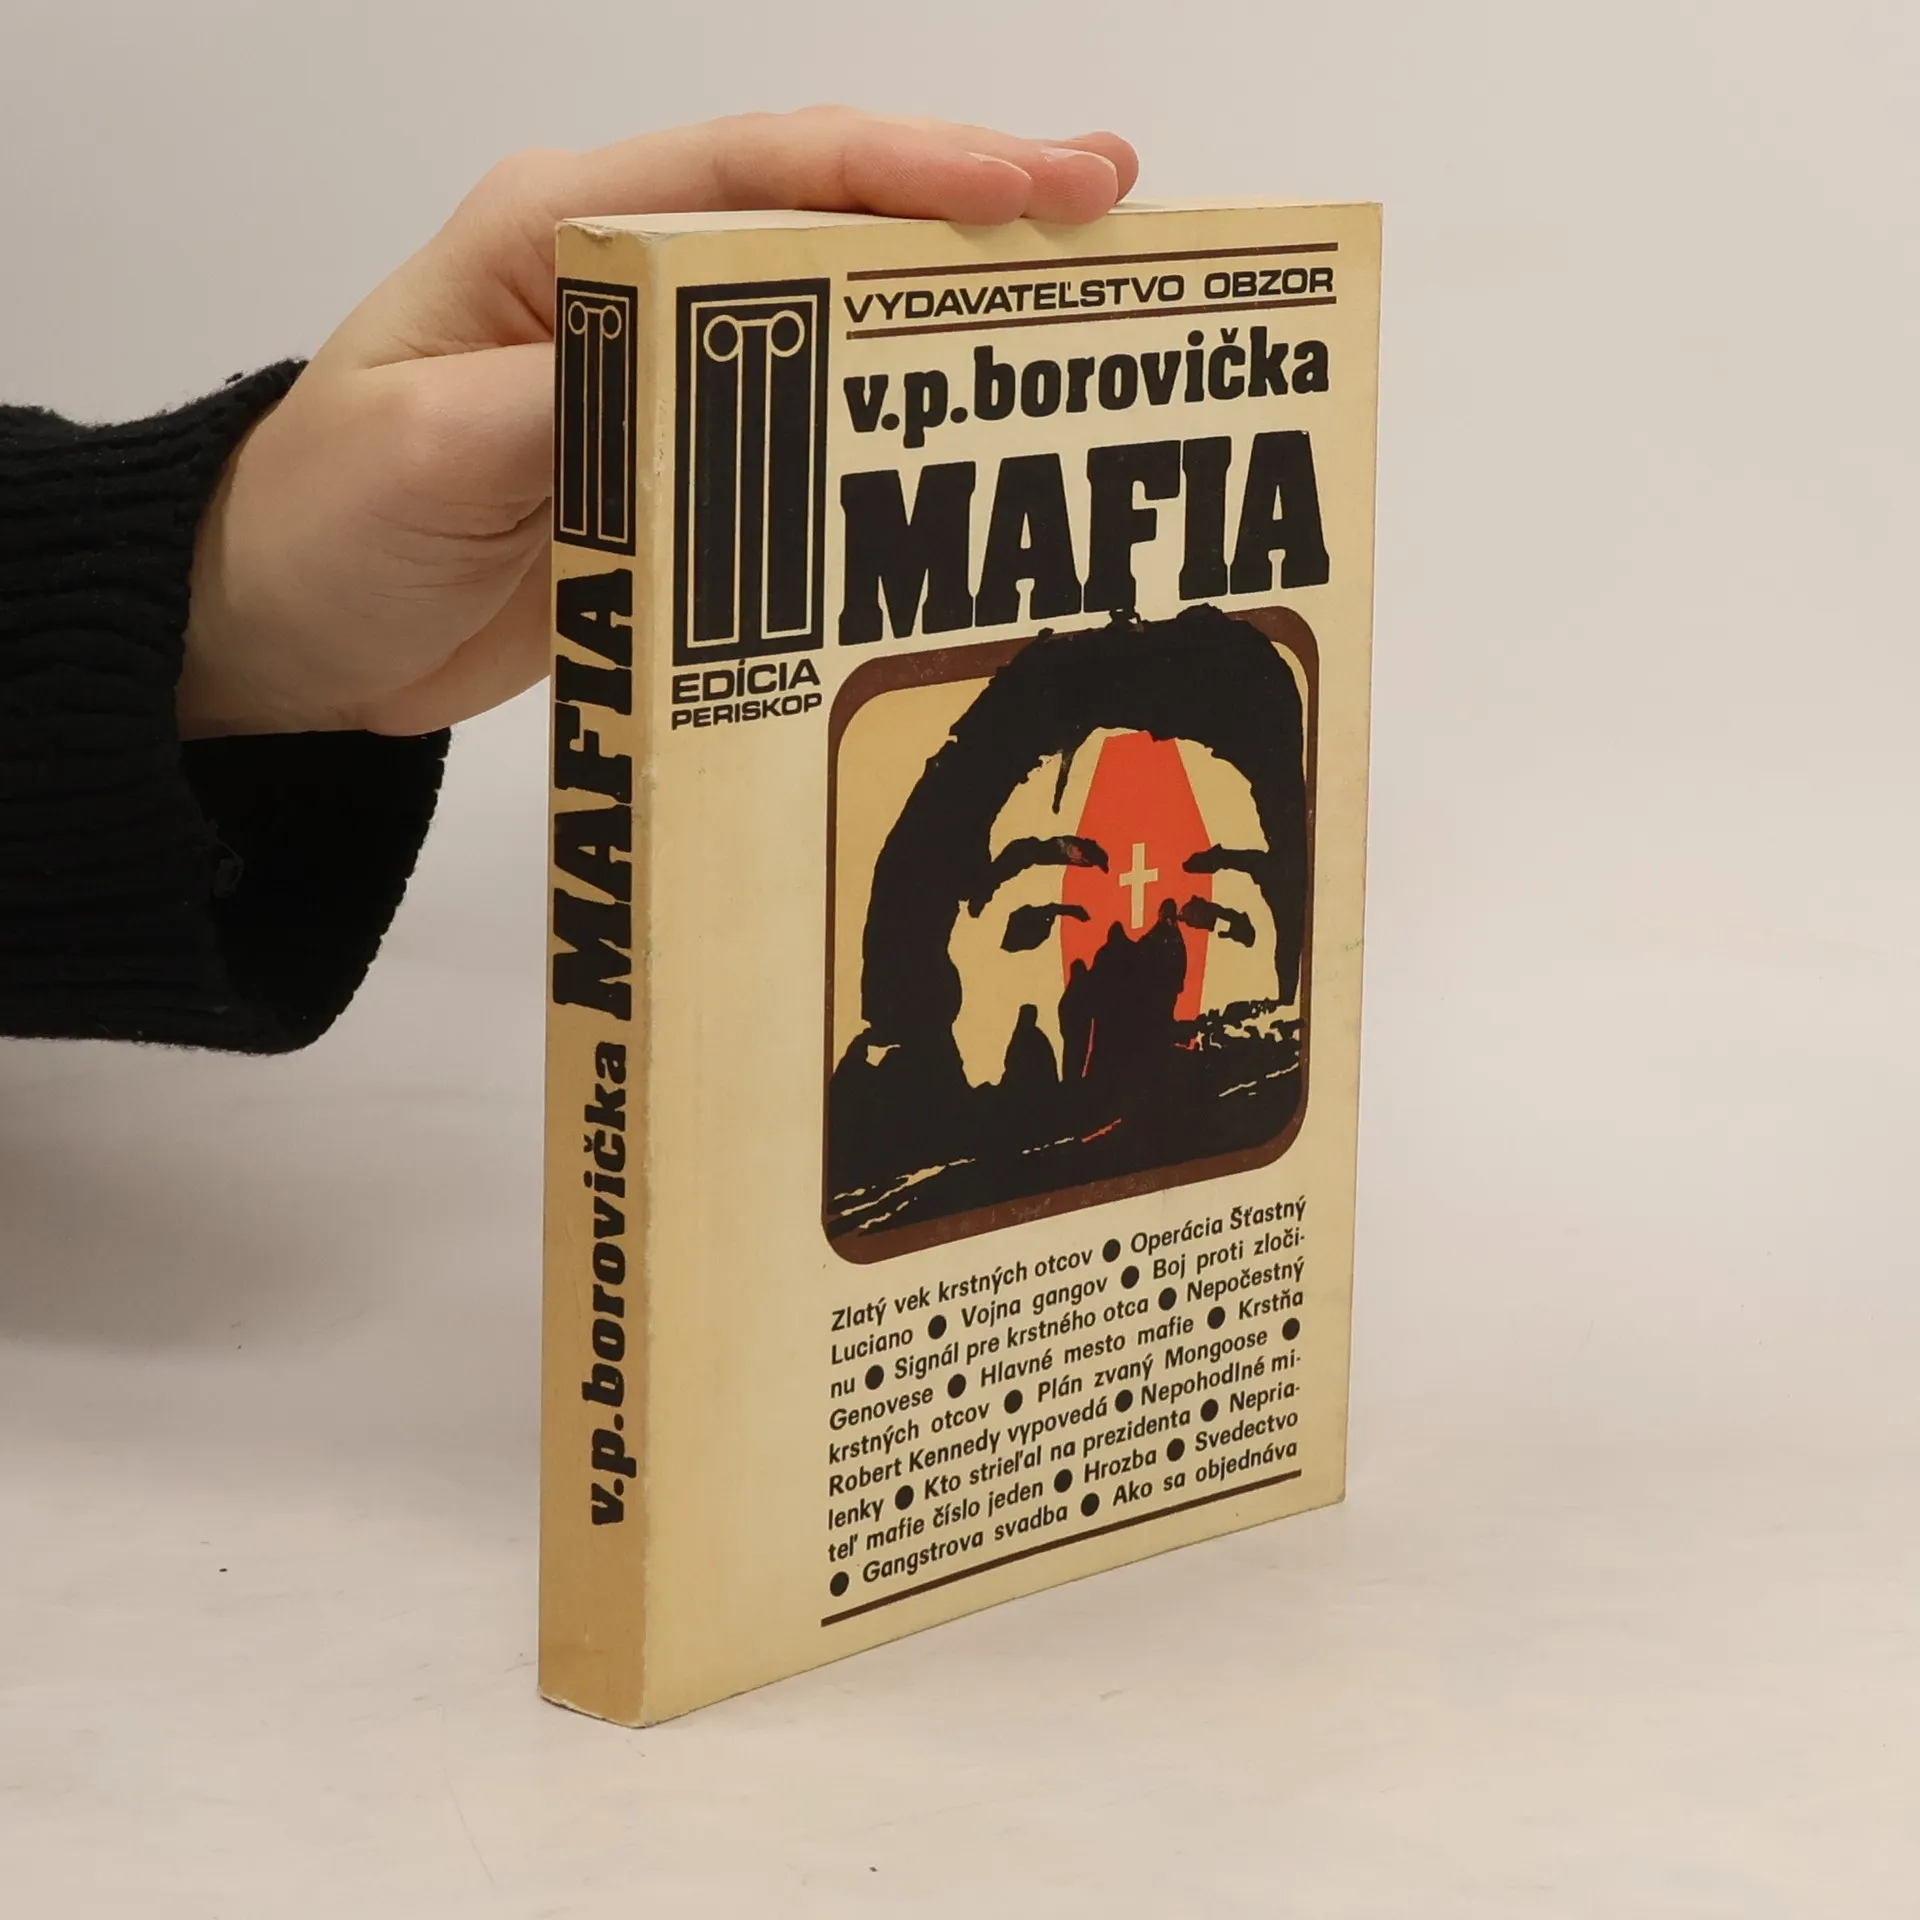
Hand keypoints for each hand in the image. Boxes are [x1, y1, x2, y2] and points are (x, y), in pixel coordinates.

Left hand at [179, 108, 1137, 737]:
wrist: (285, 634)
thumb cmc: (326, 520)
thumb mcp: (426, 452)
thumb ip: (570, 404)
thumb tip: (711, 380)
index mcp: (562, 236)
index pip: (760, 173)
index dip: (904, 172)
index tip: (1035, 188)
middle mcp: (626, 287)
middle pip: (824, 223)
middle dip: (970, 215)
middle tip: (1113, 212)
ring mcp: (660, 382)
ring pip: (832, 323)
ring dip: (949, 317)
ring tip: (1077, 315)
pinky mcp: (676, 472)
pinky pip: (803, 437)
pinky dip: (888, 430)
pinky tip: (965, 445)